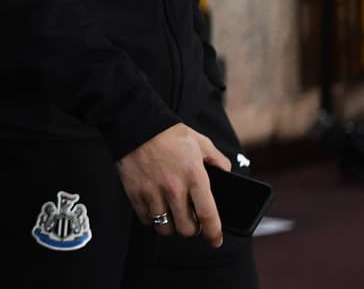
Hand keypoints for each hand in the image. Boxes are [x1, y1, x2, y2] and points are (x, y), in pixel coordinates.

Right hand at [116, 122, 230, 246]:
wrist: (135, 123)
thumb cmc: (169, 133)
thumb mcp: (201, 142)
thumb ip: (218, 161)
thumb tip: (227, 175)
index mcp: (194, 176)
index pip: (208, 215)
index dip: (214, 234)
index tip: (215, 240)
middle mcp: (174, 188)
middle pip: (186, 229)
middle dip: (191, 228)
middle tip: (190, 220)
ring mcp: (153, 192)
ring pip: (165, 228)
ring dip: (171, 225)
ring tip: (172, 214)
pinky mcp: (135, 193)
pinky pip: (146, 219)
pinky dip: (151, 217)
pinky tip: (155, 206)